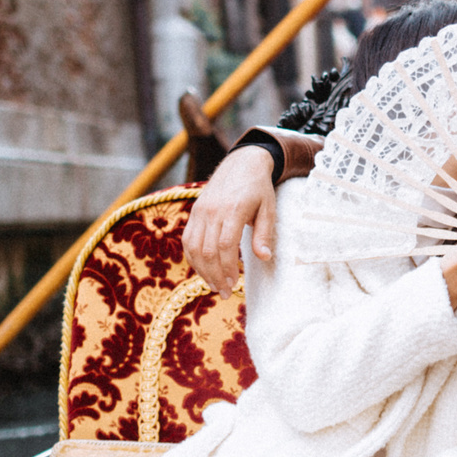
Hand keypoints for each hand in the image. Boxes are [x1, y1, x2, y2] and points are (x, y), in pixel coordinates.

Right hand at [184, 147, 279, 293]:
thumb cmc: (258, 188)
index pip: (225, 245)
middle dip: (215, 276)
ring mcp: (200, 210)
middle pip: (207, 250)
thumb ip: (264, 234)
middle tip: (225, 293)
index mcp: (233, 209)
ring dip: (202, 271)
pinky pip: (187, 240)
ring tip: (214, 286)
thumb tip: (264, 257)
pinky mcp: (194, 212)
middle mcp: (212, 210)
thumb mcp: (268, 208)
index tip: (235, 284)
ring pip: (194, 247)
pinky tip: (203, 271)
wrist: (241, 163)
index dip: (227, 268)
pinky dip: (193, 258)